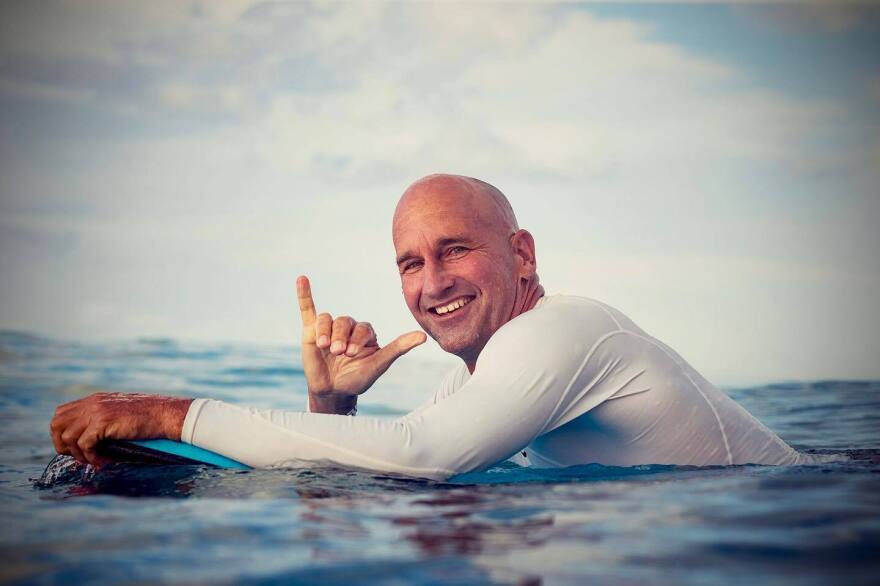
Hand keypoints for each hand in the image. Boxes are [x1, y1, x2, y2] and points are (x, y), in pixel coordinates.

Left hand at [50, 392, 192, 465]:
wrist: (167, 413)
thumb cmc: (149, 417)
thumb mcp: (121, 412)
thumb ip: (104, 419)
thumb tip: (91, 439)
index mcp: (95, 399)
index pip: (61, 414)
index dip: (63, 433)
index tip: (76, 448)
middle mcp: (92, 403)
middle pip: (56, 424)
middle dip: (63, 444)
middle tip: (80, 456)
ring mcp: (96, 411)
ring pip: (67, 437)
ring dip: (78, 454)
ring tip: (95, 460)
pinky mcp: (103, 422)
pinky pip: (84, 444)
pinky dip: (91, 457)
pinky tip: (104, 460)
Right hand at [297, 275, 425, 402]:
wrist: (334, 392)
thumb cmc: (358, 379)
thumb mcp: (379, 364)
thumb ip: (398, 348)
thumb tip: (424, 337)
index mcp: (365, 332)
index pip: (362, 327)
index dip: (356, 339)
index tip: (352, 354)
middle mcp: (348, 327)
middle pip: (344, 322)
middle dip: (341, 337)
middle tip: (338, 353)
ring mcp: (329, 328)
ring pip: (327, 319)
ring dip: (326, 331)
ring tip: (325, 347)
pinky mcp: (311, 331)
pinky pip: (308, 309)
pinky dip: (304, 294)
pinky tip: (302, 279)